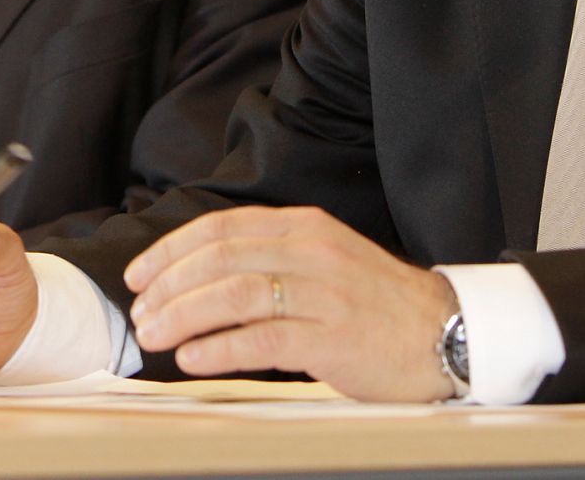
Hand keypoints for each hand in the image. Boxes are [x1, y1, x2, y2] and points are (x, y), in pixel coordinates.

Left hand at [123, 206, 458, 401]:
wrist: (444, 332)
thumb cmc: (377, 305)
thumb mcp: (325, 261)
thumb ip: (273, 260)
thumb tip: (202, 280)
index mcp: (305, 227)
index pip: (223, 227)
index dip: (173, 249)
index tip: (140, 273)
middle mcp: (312, 250)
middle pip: (221, 256)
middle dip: (169, 284)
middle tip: (140, 310)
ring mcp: (323, 292)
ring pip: (235, 293)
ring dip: (184, 314)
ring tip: (154, 334)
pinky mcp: (332, 337)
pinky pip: (262, 338)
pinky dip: (219, 348)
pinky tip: (193, 358)